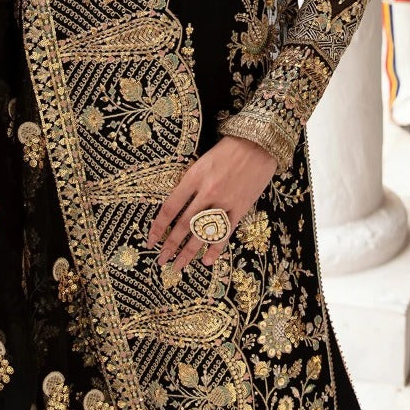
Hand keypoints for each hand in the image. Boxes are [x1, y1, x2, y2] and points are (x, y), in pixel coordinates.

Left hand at [147, 135, 277, 272]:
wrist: (259, 143)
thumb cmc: (228, 148)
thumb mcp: (203, 160)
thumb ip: (191, 182)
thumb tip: (179, 206)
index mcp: (194, 176)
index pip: (170, 207)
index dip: (158, 226)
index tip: (150, 240)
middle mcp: (207, 191)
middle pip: (183, 224)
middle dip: (170, 245)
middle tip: (161, 260)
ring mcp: (225, 201)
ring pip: (203, 232)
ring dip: (189, 251)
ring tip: (178, 266)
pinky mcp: (241, 207)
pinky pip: (225, 232)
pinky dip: (215, 248)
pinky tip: (207, 260)